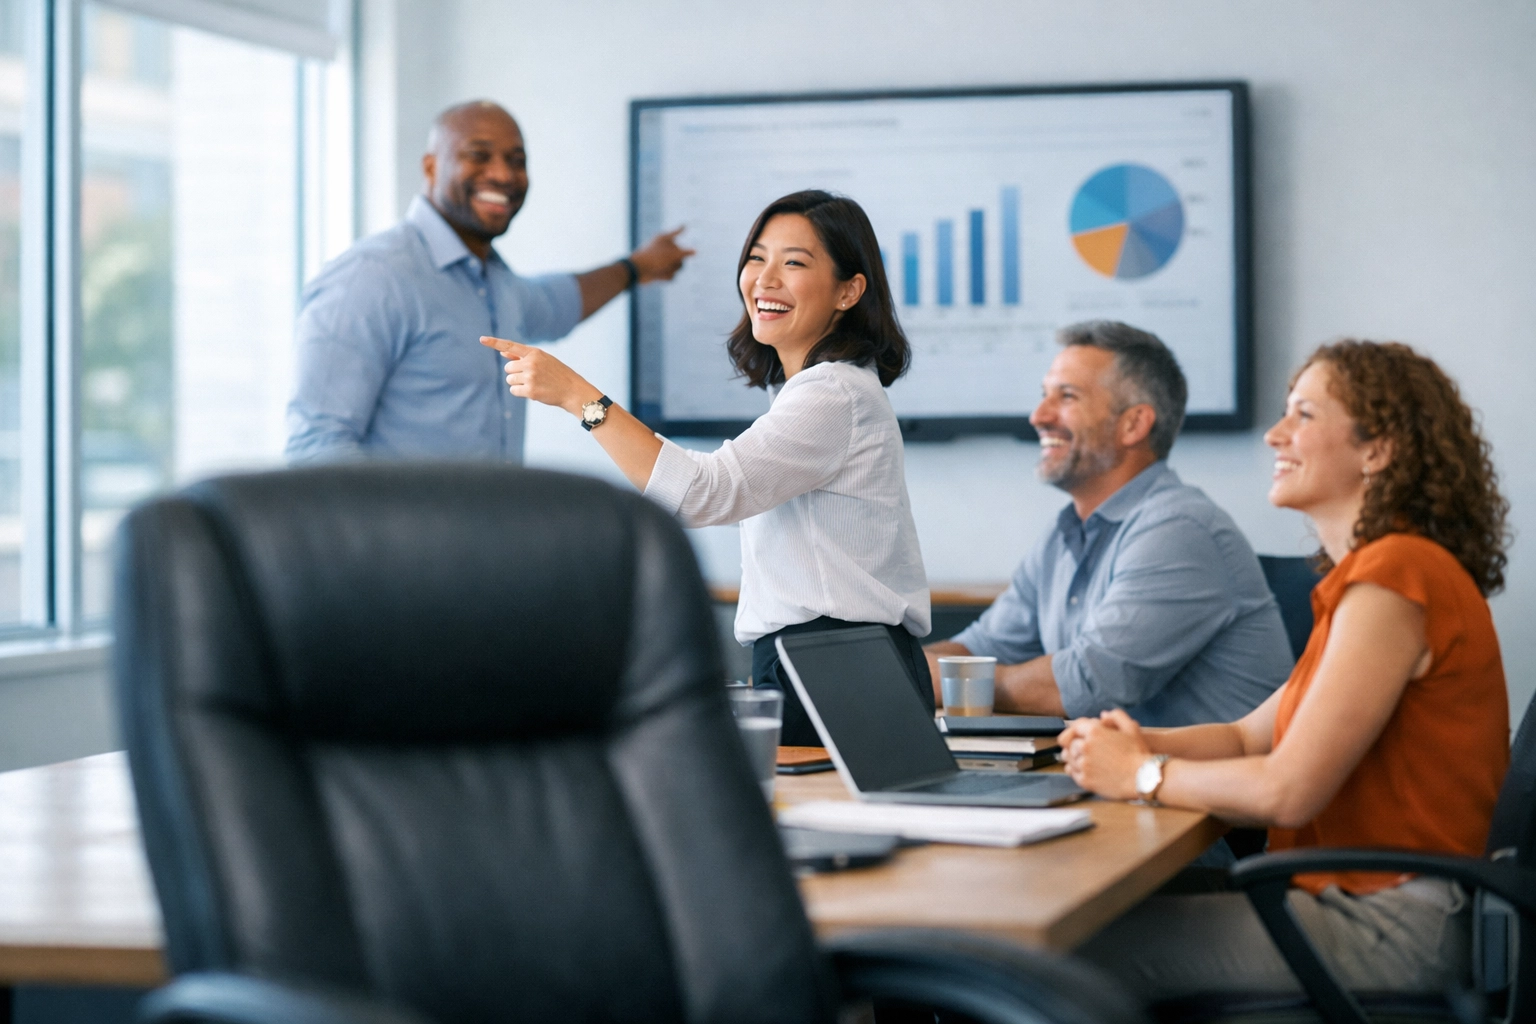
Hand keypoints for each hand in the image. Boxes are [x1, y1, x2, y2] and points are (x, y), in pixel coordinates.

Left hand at [479, 337, 600, 416]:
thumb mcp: (543, 360)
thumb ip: (522, 356)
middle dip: (516, 373)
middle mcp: (531, 363)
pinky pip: (514, 390)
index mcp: (535, 352)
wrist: (573, 390)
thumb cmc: (557, 374)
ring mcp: (530, 377)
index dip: (494, 342)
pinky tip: (533, 392)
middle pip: (508, 368)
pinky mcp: (530, 390)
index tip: (481, 339)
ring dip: (518, 384)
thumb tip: (502, 353)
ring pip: (510, 380)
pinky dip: (520, 392)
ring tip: (534, 384)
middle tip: (532, 377)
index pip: (510, 345)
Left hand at [630, 227, 694, 282]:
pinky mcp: (661, 272)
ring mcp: (662, 261)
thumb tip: (695, 251)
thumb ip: (685, 252)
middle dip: (678, 260)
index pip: (676, 233)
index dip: (680, 230)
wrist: (637, 270)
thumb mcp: (672, 254)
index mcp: (665, 239)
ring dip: (671, 270)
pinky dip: (666, 276)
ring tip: (661, 268)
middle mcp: (664, 249)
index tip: (685, 226)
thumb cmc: (653, 258)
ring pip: (678, 267)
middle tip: (669, 261)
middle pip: (682, 256)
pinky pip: (672, 276)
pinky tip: (658, 275)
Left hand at [1060, 709, 1152, 800]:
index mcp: (1094, 731)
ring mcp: (1083, 764)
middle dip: (1076, 743)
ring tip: (1082, 758)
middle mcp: (1085, 746)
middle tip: (1082, 748)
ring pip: (1067, 757)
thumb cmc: (1138, 752)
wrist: (1143, 778)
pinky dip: (1074, 769)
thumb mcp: (1131, 728)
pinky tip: (1084, 769)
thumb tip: (1103, 715)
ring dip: (1073, 756)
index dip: (1077, 730)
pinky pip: (1071, 772)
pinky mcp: (1084, 780)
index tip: (1079, 734)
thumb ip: (1117, 716)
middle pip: (1069, 742)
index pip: (1074, 727)